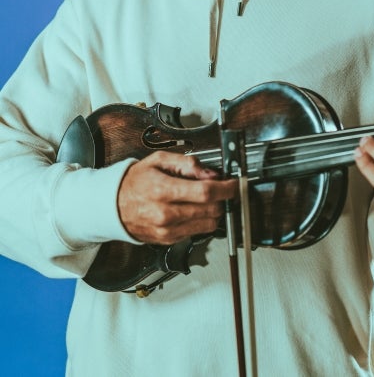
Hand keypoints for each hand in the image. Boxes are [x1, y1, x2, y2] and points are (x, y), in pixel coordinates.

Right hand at [117, 151, 236, 243]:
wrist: (112, 206)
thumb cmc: (135, 181)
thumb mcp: (158, 161)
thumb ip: (186, 163)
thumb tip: (208, 171)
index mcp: (163, 190)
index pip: (205, 192)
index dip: (226, 188)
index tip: (234, 184)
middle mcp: (166, 213)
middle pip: (211, 209)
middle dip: (222, 198)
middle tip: (221, 188)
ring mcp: (167, 230)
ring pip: (208, 224)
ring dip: (214, 211)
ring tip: (206, 199)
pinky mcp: (168, 240)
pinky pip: (197, 232)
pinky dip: (202, 221)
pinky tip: (193, 209)